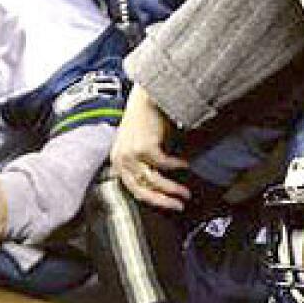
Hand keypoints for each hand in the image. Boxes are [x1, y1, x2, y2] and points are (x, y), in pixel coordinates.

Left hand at [110, 85, 189, 211]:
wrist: (147, 97)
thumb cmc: (146, 119)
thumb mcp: (140, 146)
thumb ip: (145, 164)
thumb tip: (162, 184)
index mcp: (118, 161)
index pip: (134, 189)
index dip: (153, 201)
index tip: (169, 206)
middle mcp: (120, 159)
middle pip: (142, 190)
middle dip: (163, 201)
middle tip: (179, 206)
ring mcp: (130, 154)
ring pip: (153, 181)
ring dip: (172, 189)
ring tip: (185, 192)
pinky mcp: (143, 147)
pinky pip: (164, 164)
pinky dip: (176, 166)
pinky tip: (185, 164)